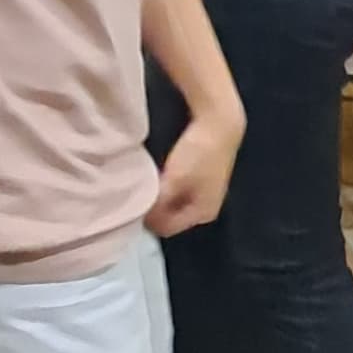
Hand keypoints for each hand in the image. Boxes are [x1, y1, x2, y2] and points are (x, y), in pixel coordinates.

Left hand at [148, 101, 241, 235]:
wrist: (220, 123)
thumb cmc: (198, 153)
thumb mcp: (174, 179)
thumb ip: (158, 201)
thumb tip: (141, 216)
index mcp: (202, 213)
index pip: (167, 228)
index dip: (148, 219)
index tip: (131, 204)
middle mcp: (207, 208)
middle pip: (171, 217)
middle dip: (155, 208)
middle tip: (136, 194)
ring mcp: (207, 193)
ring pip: (175, 203)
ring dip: (161, 196)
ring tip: (146, 183)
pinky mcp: (204, 178)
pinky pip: (180, 191)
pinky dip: (168, 185)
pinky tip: (160, 173)